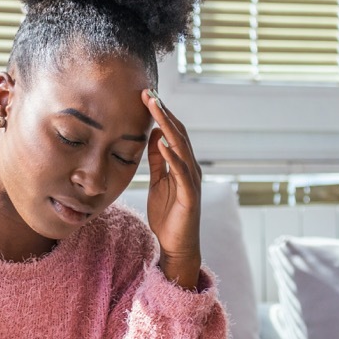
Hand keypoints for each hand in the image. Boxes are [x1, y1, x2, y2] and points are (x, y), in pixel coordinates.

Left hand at [144, 89, 202, 290]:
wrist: (177, 246)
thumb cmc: (168, 215)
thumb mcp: (158, 182)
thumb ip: (158, 161)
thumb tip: (154, 136)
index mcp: (182, 164)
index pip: (172, 132)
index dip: (161, 113)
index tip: (146, 95)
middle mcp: (191, 168)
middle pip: (178, 134)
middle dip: (164, 112)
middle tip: (149, 92)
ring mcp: (192, 181)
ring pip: (181, 147)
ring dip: (168, 126)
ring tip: (154, 108)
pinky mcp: (189, 196)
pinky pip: (182, 172)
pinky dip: (173, 156)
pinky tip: (163, 142)